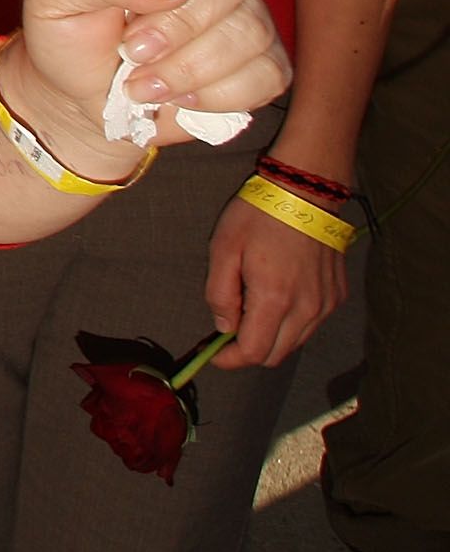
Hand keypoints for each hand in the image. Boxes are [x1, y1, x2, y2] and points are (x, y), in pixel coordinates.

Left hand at [8, 0, 316, 163]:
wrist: (76, 96)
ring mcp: (240, 5)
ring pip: (246, 33)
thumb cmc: (63, 27)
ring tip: (137, 76)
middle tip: (130, 51)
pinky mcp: (260, 58)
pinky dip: (210, 98)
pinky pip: (263, 76)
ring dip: (184, 70)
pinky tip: (173, 95)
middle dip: (181, 23)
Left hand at [205, 185, 344, 365]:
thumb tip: (224, 328)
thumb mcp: (223, 248)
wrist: (305, 191)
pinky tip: (276, 296)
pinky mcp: (338, 296)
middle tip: (228, 331)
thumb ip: (220, 294)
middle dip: (249, 351)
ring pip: (295, 342)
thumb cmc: (258, 216)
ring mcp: (327, 304)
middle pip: (276, 354)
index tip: (213, 354)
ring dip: (271, 336)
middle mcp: (307, 309)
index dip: (231, 359)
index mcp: (275, 299)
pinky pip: (311, 324)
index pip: (255, 352)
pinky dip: (291, 322)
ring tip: (251, 308)